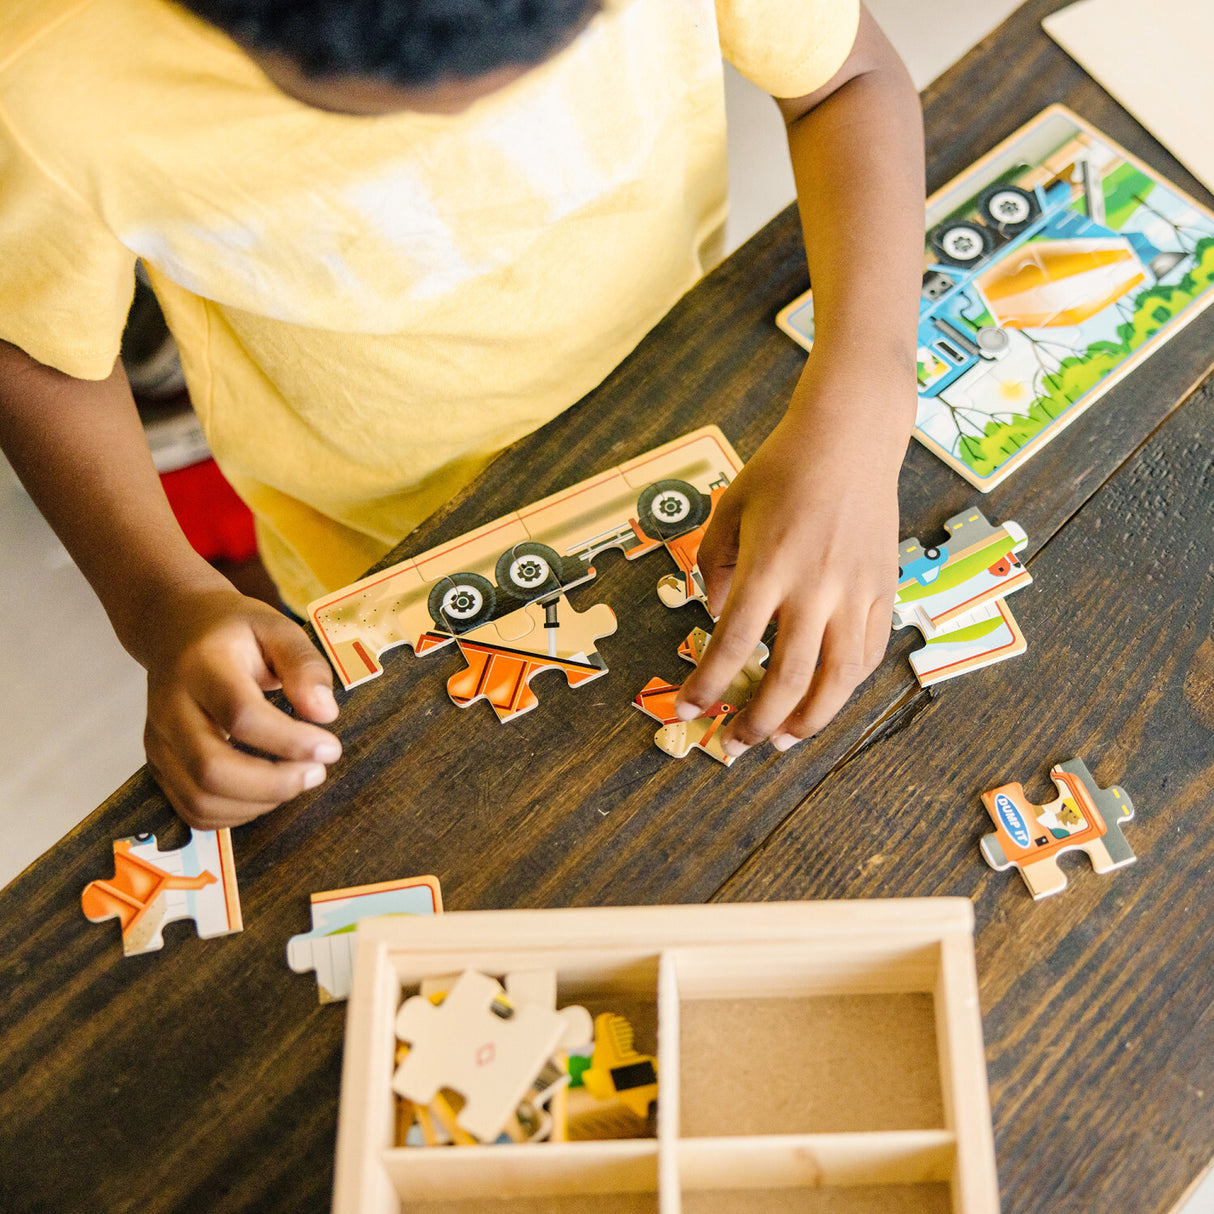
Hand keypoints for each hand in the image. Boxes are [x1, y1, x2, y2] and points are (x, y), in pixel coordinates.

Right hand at [141, 586, 341, 828]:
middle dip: (273, 784)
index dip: (289, 741)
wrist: (175, 629)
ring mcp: (158, 740)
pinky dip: (235, 814)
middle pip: (212, 768)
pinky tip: (267, 793)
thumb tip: (325, 714)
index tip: (330, 748)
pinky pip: (192, 808)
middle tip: (317, 772)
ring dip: (258, 803)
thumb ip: (304, 665)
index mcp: (201, 665)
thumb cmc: (235, 631)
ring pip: (199, 797)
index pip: (240, 715)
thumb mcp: (277, 628)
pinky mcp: (158, 764)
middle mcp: (170, 707)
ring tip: (296, 780)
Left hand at [674, 359, 908, 754]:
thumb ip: (714, 565)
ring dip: (809, 720)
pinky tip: (825, 698)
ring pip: (838, 678)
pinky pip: (869, 653)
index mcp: (770, 564)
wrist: (851, 436)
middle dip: (757, 722)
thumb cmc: (783, 467)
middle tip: (734, 746)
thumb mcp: (729, 508)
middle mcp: (816, 585)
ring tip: (783, 740)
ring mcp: (856, 591)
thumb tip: (715, 617)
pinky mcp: (883, 589)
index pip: (733, 644)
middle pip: (788, 677)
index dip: (707, 686)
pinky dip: (846, 685)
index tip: (687, 711)